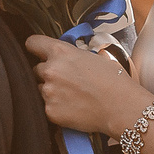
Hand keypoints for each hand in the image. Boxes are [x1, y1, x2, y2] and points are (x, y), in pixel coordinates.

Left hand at [26, 34, 153, 136]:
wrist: (121, 107)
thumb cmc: (114, 81)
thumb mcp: (94, 57)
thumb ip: (74, 56)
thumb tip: (68, 58)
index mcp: (60, 52)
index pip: (32, 43)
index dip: (35, 47)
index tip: (36, 51)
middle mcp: (50, 70)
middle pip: (36, 69)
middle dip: (47, 73)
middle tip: (66, 80)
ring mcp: (48, 91)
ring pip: (40, 89)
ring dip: (50, 91)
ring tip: (72, 95)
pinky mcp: (50, 110)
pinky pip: (46, 106)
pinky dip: (56, 107)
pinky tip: (72, 107)